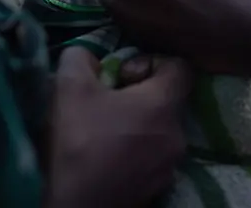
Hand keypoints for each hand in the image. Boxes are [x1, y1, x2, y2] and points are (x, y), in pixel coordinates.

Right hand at [46, 47, 190, 207]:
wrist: (73, 205)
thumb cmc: (76, 140)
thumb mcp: (69, 85)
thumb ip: (82, 57)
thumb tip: (90, 59)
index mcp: (164, 105)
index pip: (181, 67)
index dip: (151, 62)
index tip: (123, 76)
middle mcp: (177, 136)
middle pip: (168, 101)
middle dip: (139, 96)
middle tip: (106, 103)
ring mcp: (169, 167)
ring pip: (159, 132)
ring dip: (136, 126)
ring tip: (102, 133)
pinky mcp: (158, 190)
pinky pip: (151, 159)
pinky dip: (134, 152)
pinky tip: (105, 157)